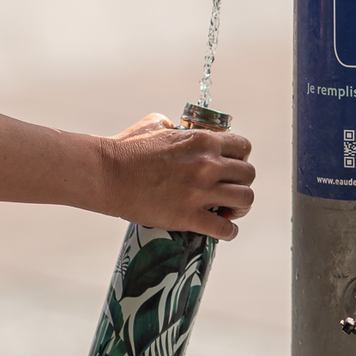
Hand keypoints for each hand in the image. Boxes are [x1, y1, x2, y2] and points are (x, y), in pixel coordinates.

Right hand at [100, 114, 255, 239]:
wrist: (106, 174)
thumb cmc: (126, 148)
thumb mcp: (155, 123)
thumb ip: (176, 127)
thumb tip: (179, 128)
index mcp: (202, 140)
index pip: (243, 147)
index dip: (240, 158)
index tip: (232, 167)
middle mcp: (207, 164)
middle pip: (249, 174)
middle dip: (242, 182)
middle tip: (231, 191)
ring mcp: (199, 191)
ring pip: (245, 199)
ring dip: (241, 207)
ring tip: (230, 211)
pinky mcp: (188, 216)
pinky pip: (225, 228)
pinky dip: (229, 231)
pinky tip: (223, 230)